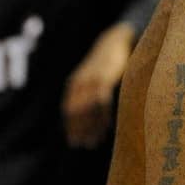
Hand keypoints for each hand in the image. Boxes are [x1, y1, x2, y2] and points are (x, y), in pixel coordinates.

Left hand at [61, 22, 132, 147]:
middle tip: (84, 145)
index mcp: (75, 84)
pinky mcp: (104, 78)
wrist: (116, 39)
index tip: (75, 141)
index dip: (71, 126)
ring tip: (95, 141)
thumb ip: (92, 92)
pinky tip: (107, 126)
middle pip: (76, 112)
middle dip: (79, 130)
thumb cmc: (107, 62)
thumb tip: (94, 113)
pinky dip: (102, 115)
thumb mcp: (95, 76)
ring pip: (87, 109)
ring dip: (90, 127)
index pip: (69, 110)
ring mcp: (91, 80)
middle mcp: (80, 83)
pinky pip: (100, 101)